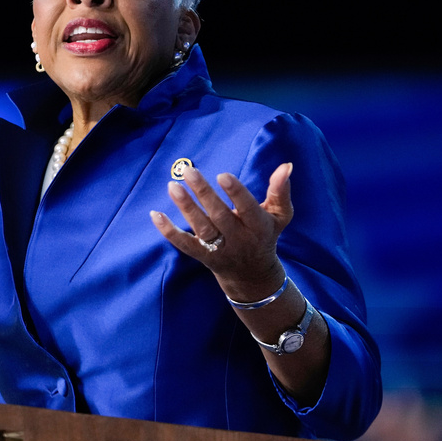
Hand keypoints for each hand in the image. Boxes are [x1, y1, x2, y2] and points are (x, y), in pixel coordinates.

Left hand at [151, 163, 293, 296]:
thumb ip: (280, 191)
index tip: (222, 174)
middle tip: (189, 171)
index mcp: (259, 227)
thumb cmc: (265, 235)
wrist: (252, 275)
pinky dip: (169, 231)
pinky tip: (155, 214)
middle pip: (220, 217)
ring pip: (202, 229)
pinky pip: (184, 244)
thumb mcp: (280, 215)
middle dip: (204, 193)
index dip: (236, 193)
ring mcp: (220, 250)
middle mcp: (239, 240)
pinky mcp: (203, 256)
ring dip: (186, 208)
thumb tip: (286, 165)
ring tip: (173, 186)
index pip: (248, 209)